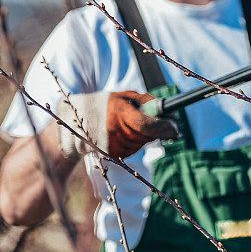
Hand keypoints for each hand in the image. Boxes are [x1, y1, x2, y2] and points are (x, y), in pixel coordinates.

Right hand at [57, 90, 178, 158]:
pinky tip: (126, 134)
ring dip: (146, 135)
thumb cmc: (103, 106)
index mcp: (118, 114)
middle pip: (147, 136)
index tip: (176, 128)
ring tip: (134, 125)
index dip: (163, 127)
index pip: (146, 124)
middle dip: (159, 130)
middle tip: (167, 125)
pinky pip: (134, 149)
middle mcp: (115, 131)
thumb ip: (145, 101)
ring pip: (142, 143)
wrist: (74, 126)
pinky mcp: (112, 155)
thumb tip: (165, 107)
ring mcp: (113, 145)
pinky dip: (135, 142)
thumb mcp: (123, 96)